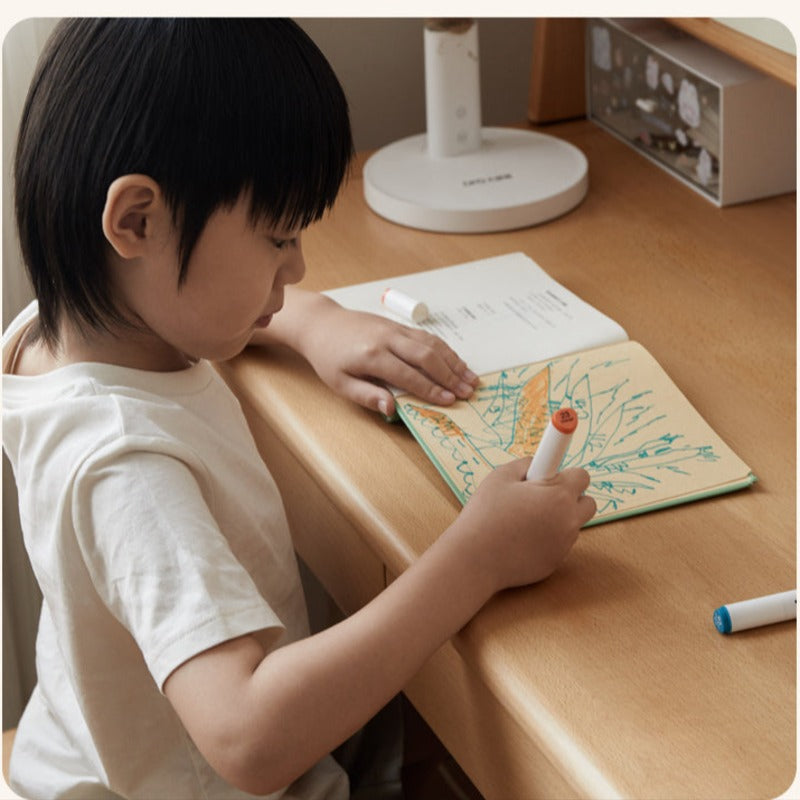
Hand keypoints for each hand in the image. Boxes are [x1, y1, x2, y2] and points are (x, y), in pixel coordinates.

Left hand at [292, 295, 478, 415]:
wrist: (321, 324)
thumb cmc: (329, 357)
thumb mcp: (339, 383)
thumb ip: (366, 396)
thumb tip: (391, 408)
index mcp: (371, 356)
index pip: (408, 375)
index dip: (431, 389)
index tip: (450, 401)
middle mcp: (387, 339)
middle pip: (426, 356)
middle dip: (450, 375)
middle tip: (468, 391)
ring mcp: (394, 329)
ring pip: (431, 344)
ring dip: (453, 361)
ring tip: (470, 378)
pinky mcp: (398, 325)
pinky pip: (426, 337)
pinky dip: (445, 349)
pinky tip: (457, 361)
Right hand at [447, 461, 595, 595]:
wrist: (474, 559)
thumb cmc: (485, 515)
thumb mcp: (500, 477)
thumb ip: (524, 464)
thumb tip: (537, 465)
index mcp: (558, 494)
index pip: (582, 476)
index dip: (566, 473)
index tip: (555, 474)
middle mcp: (568, 520)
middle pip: (587, 502)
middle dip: (569, 497)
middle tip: (542, 497)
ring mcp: (564, 544)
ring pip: (572, 525)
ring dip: (557, 519)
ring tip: (524, 520)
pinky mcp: (555, 563)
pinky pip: (559, 544)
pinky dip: (546, 539)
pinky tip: (521, 539)